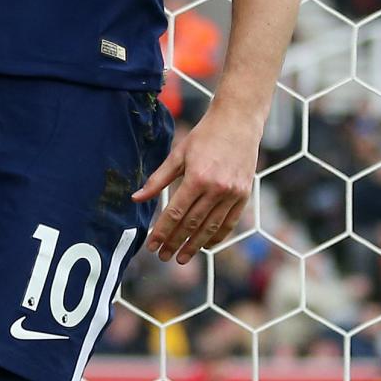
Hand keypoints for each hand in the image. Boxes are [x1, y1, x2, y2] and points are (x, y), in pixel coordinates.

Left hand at [133, 105, 259, 264]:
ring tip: (182, 257)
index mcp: (196, 177)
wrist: (238, 122)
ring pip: (211, 227)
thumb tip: (136, 198)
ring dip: (195, 245)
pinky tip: (205, 245)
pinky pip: (229, 222)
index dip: (162, 232)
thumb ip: (157, 179)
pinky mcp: (244, 195)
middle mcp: (216, 188)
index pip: (175, 213)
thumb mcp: (178, 154)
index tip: (152, 246)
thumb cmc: (204, 136)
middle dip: (175, 243)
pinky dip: (217, 236)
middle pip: (192, 224)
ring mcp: (232, 193)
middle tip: (164, 257)